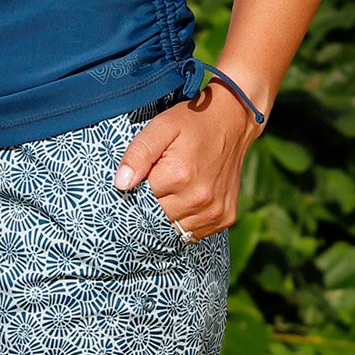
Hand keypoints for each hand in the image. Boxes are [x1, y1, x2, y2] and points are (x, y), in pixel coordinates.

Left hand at [114, 85, 257, 240]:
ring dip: (168, 215)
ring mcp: (214, 212)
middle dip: (151, 204)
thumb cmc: (193, 123)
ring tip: (172, 191)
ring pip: (174, 230)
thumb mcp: (161, 127)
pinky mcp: (224, 218)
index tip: (142, 178)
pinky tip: (186, 201)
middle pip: (157, 218)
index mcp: (179, 176)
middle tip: (157, 183)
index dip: (136, 190)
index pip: (141, 200)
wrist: (232, 121)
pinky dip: (185, 221)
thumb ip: (138, 154)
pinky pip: (193, 233)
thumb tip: (121, 184)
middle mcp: (199, 199)